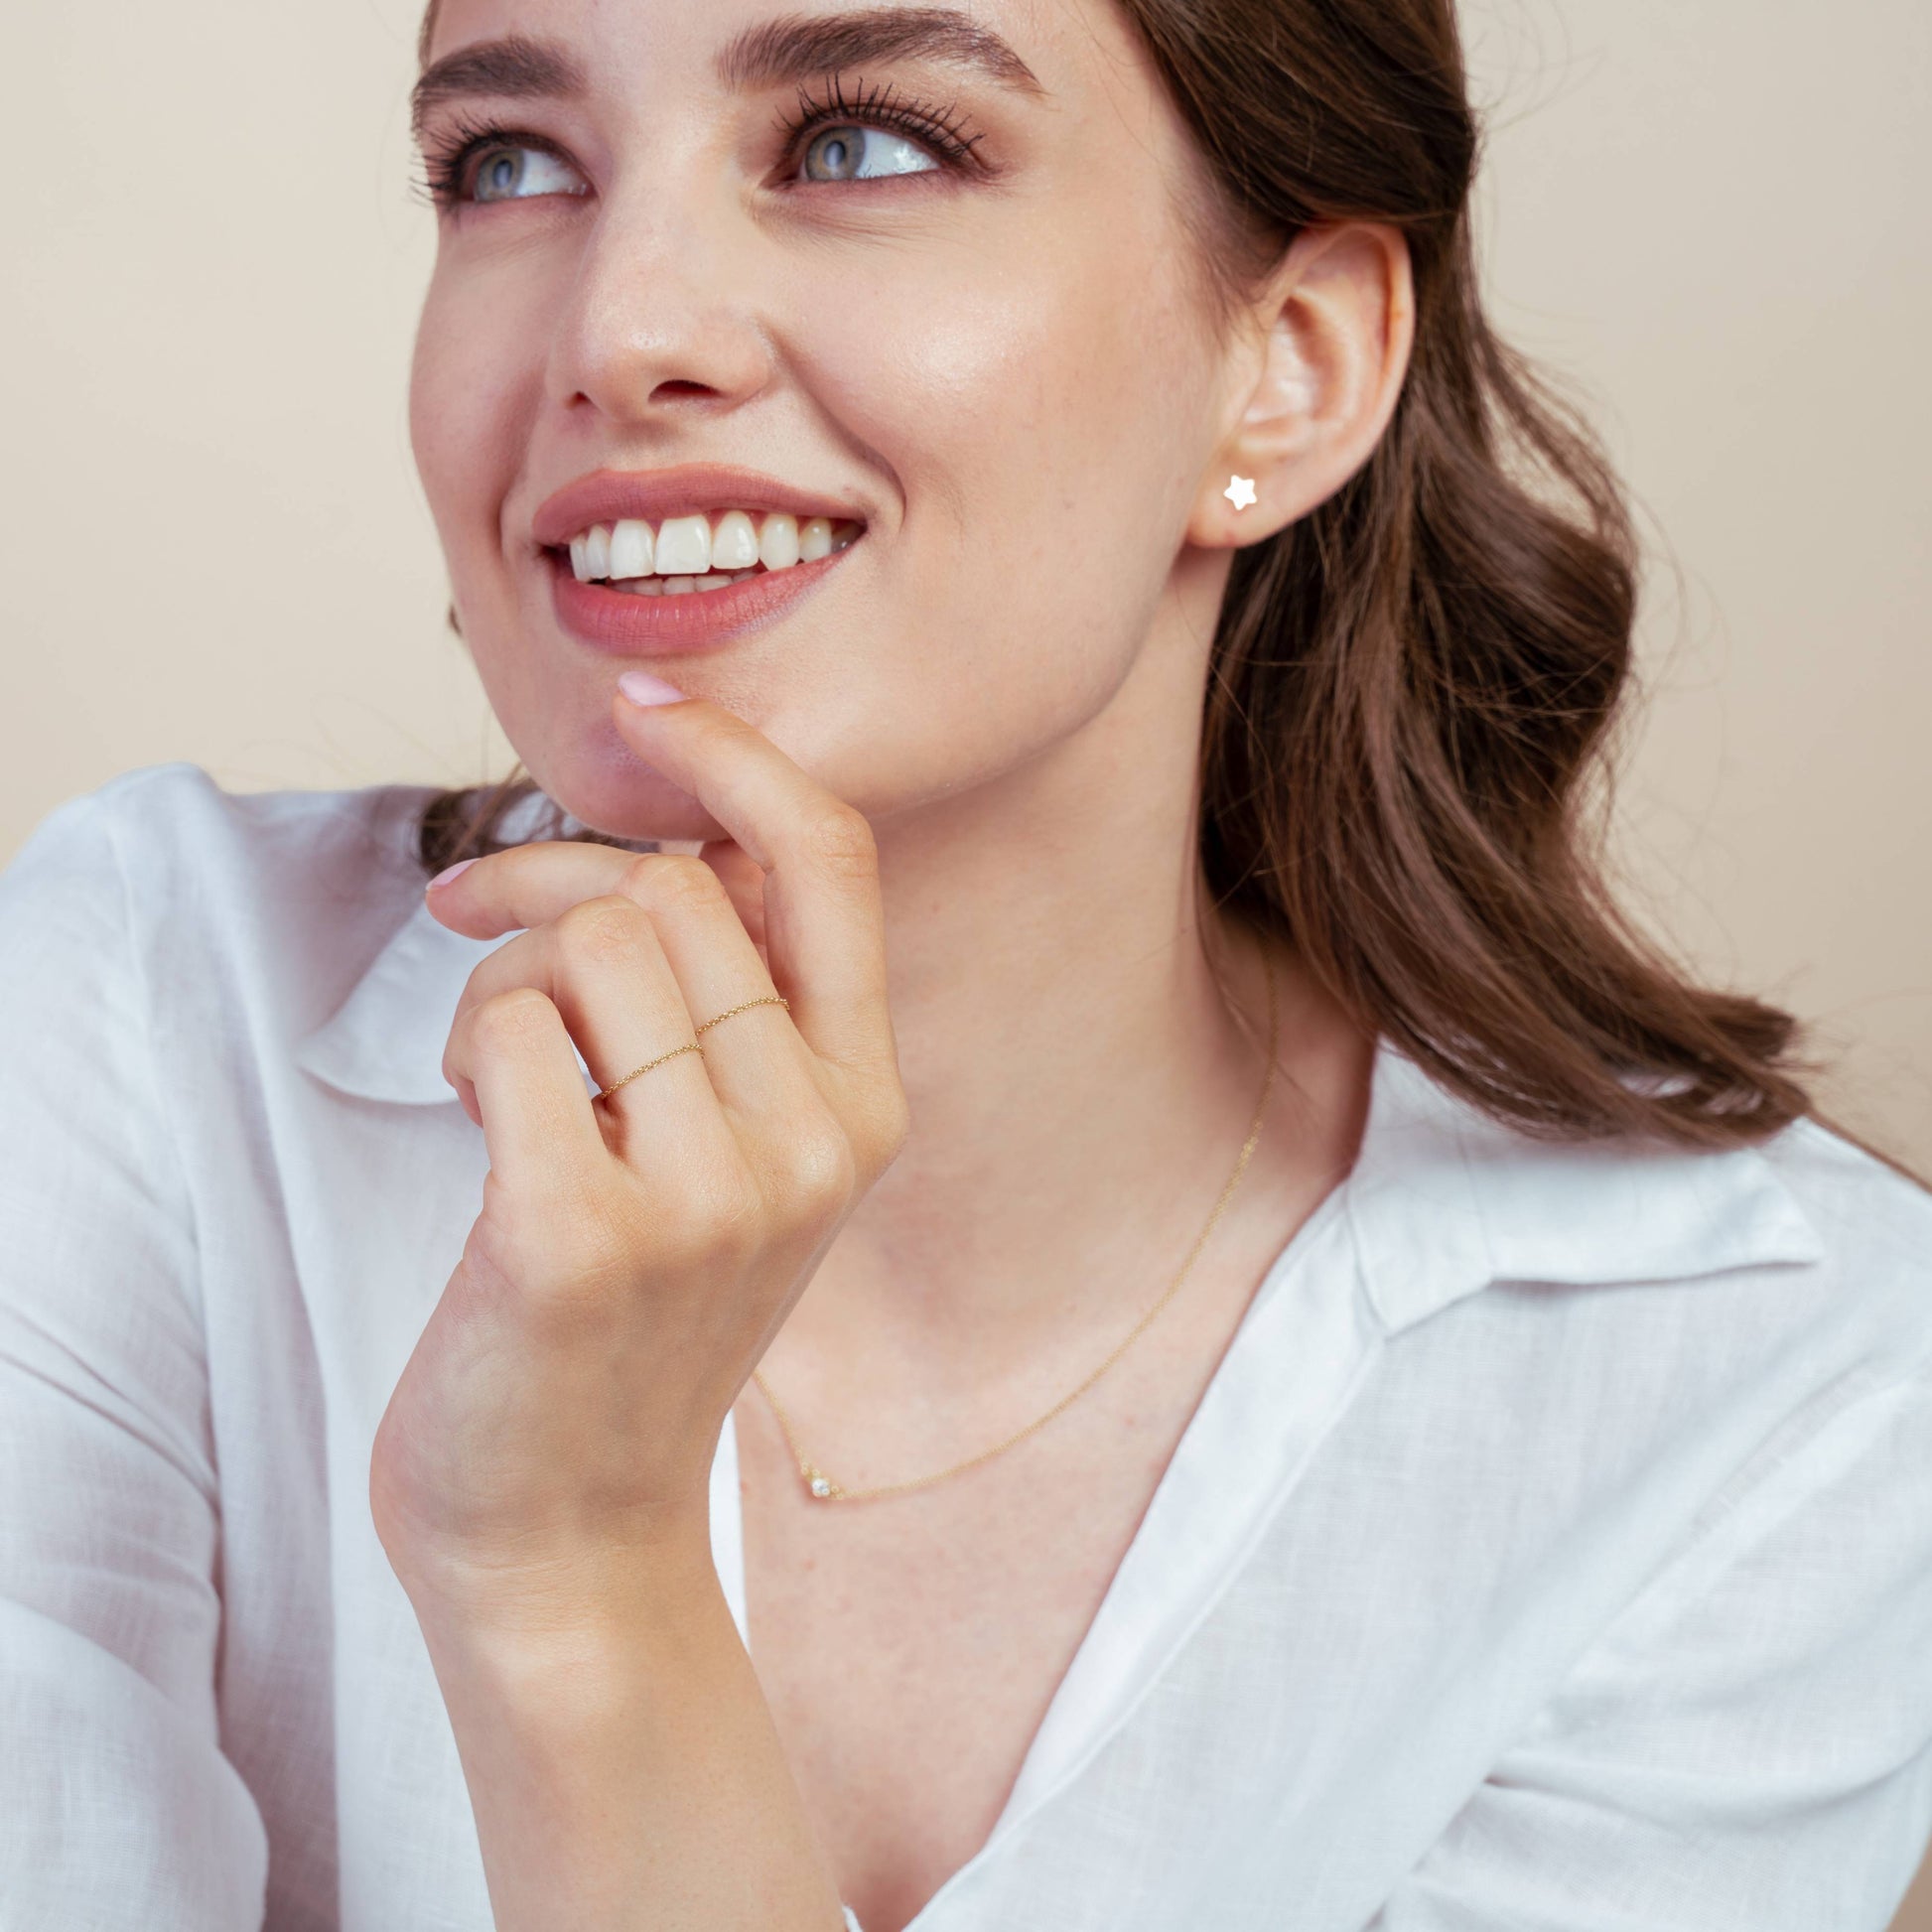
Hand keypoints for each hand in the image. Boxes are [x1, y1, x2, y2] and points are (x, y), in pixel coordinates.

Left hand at [368, 692, 909, 1629]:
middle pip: (674, 888)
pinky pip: (507, 1026)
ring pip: (595, 939)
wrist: (569, 1529)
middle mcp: (815, 1139)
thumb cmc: (634, 1317)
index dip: (737, 757)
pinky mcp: (580, 1234)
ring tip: (501, 1075)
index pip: (831, 863)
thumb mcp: (738, 1158)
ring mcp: (711, 1193)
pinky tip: (475, 1123)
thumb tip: (654, 835)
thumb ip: (736, 1008)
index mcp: (864, 1104)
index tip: (642, 706)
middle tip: (484, 928)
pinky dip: (465, 1045)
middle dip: (554, 885)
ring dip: (509, 981)